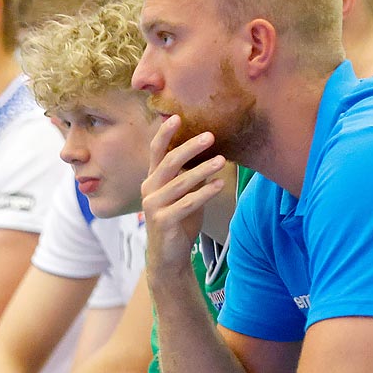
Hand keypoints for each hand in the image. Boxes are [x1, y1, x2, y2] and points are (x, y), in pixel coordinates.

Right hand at [141, 115, 229, 277]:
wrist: (169, 256)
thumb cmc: (178, 221)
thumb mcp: (185, 194)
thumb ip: (191, 175)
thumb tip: (210, 152)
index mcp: (153, 180)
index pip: (156, 152)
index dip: (164, 134)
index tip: (176, 116)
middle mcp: (149, 190)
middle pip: (168, 163)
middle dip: (190, 148)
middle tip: (211, 136)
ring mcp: (154, 206)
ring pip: (180, 183)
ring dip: (203, 170)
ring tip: (222, 160)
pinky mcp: (163, 221)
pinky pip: (187, 203)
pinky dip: (204, 193)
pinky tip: (219, 185)